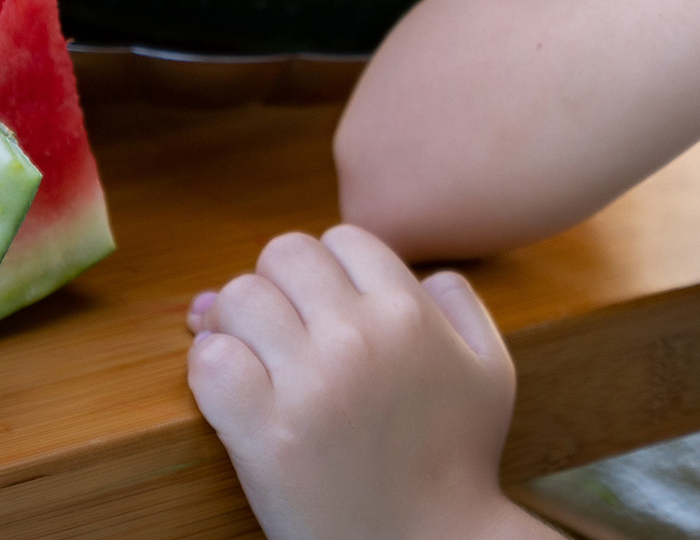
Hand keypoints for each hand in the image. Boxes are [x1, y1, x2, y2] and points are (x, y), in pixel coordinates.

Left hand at [187, 225, 550, 539]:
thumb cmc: (459, 462)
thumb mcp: (490, 370)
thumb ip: (463, 304)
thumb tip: (421, 272)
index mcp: (409, 311)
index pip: (340, 238)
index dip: (326, 271)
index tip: (321, 310)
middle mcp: (359, 335)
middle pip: (282, 254)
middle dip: (277, 287)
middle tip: (281, 333)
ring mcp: (310, 383)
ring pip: (238, 297)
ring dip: (236, 325)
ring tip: (253, 362)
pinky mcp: (266, 434)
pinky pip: (210, 362)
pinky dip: (210, 371)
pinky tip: (232, 396)